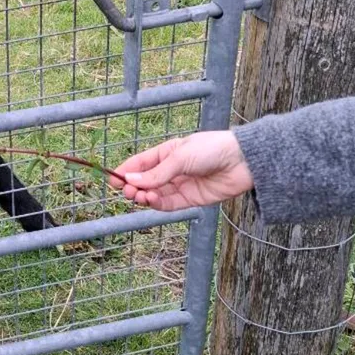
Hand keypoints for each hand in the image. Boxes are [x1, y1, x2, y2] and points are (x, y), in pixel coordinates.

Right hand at [110, 130, 253, 211]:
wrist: (243, 161)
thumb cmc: (212, 149)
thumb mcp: (180, 157)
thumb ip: (156, 173)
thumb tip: (131, 181)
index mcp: (166, 153)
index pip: (140, 163)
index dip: (125, 172)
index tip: (112, 180)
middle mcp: (171, 170)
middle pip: (145, 181)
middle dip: (133, 187)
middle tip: (126, 192)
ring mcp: (180, 185)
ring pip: (154, 194)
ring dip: (144, 196)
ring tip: (139, 197)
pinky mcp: (190, 199)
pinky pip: (168, 204)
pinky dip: (157, 204)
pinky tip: (150, 201)